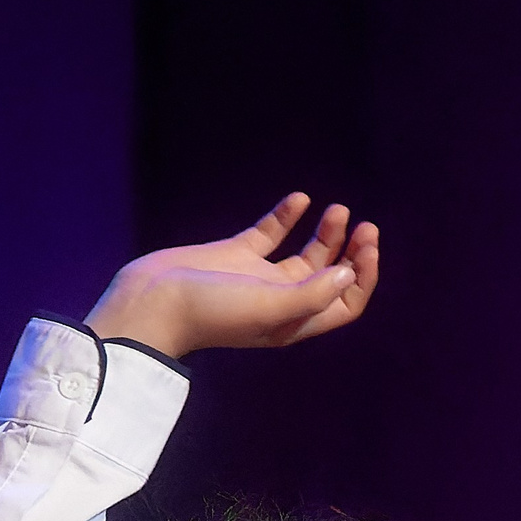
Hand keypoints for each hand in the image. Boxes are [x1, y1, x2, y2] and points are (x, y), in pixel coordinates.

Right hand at [85, 194, 380, 358]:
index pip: (345, 304)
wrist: (153, 301)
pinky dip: (287, 216)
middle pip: (331, 276)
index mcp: (296, 322)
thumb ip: (311, 293)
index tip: (367, 247)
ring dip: (326, 233)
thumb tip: (346, 273)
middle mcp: (282, 301)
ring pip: (306, 254)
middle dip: (352, 252)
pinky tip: (301, 198)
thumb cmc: (211, 312)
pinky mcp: (236, 254)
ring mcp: (259, 277)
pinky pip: (270, 233)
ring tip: (339, 210)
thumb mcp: (269, 308)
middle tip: (364, 225)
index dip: (363, 277)